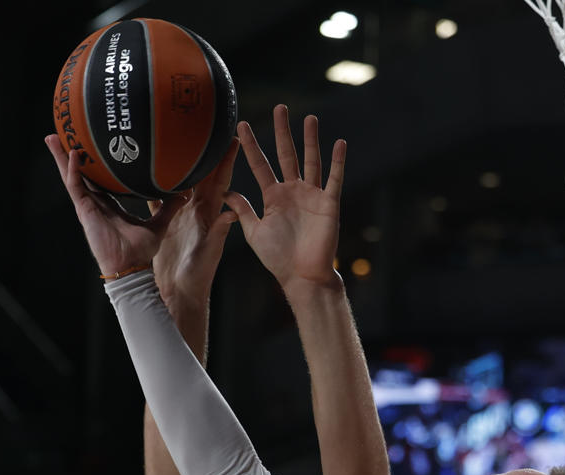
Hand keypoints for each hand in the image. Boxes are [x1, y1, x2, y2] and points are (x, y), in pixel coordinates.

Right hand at [45, 135, 185, 278]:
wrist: (131, 267)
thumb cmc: (140, 251)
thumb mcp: (158, 224)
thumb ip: (169, 207)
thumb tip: (184, 193)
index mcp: (108, 204)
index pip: (96, 178)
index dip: (90, 162)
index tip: (88, 143)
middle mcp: (95, 203)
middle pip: (78, 173)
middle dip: (67, 154)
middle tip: (59, 133)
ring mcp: (87, 206)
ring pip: (70, 176)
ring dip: (61, 157)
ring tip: (51, 137)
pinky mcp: (85, 212)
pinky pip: (76, 187)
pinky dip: (74, 170)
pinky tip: (72, 154)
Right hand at [153, 142, 239, 311]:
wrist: (180, 293)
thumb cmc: (199, 276)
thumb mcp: (210, 253)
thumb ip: (219, 233)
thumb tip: (231, 213)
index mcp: (210, 213)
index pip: (220, 179)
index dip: (226, 158)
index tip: (233, 134)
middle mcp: (195, 208)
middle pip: (199, 173)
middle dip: (202, 149)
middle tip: (202, 123)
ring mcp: (178, 213)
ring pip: (177, 180)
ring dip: (176, 161)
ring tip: (173, 137)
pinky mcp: (163, 220)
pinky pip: (156, 195)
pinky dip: (151, 181)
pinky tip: (143, 167)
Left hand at [226, 105, 346, 293]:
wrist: (302, 277)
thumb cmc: (279, 258)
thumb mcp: (255, 233)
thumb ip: (243, 211)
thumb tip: (225, 192)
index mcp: (273, 197)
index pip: (259, 165)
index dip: (250, 146)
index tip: (241, 126)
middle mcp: (292, 191)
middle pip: (286, 154)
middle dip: (282, 132)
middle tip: (280, 107)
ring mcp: (311, 195)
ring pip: (311, 161)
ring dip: (311, 140)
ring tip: (309, 118)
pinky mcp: (328, 204)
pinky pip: (334, 179)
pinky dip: (337, 162)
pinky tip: (339, 143)